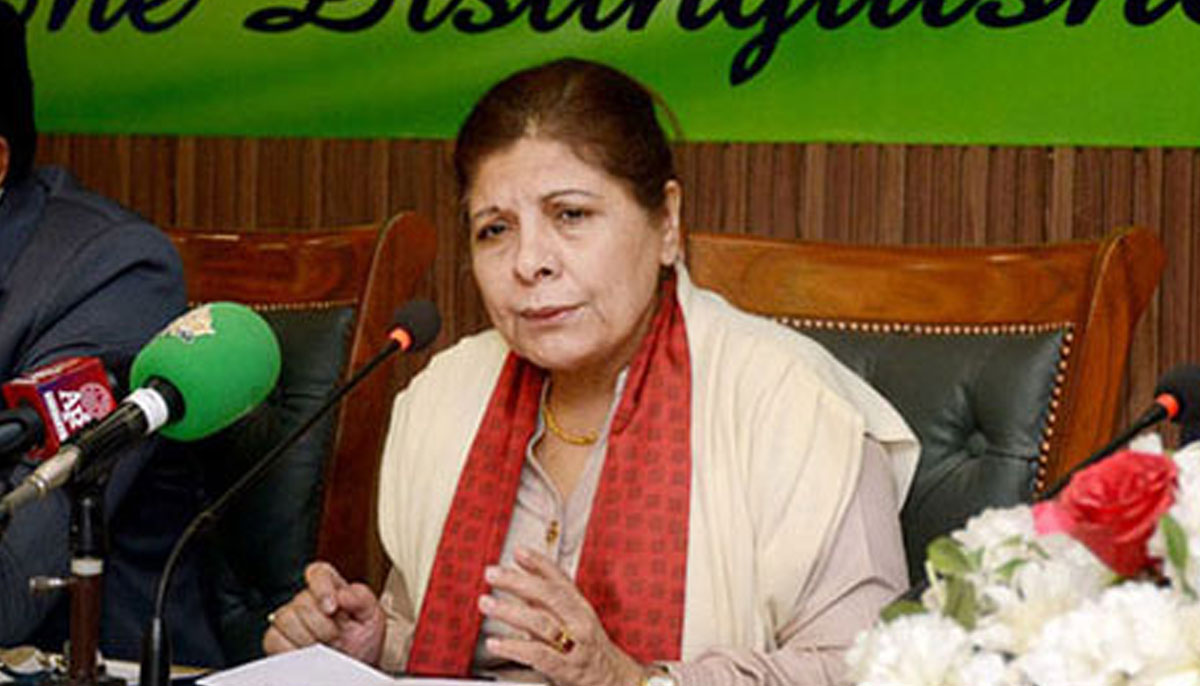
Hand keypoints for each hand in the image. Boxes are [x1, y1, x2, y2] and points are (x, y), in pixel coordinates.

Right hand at [262, 561, 385, 665]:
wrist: (356, 664)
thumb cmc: (363, 639)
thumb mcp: (372, 616)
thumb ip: (362, 598)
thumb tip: (343, 594)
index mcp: (332, 587)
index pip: (318, 572)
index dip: (322, 588)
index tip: (332, 608)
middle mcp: (308, 600)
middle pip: (301, 601)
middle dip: (321, 624)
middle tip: (336, 636)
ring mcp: (291, 618)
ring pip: (285, 619)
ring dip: (308, 638)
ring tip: (325, 647)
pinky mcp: (278, 639)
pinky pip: (274, 639)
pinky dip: (291, 649)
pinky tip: (308, 654)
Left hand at [480, 547, 644, 685]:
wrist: (613, 680)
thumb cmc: (587, 648)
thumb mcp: (571, 619)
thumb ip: (544, 600)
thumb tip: (518, 574)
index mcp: (580, 606)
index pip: (560, 578)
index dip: (539, 562)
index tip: (518, 551)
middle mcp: (579, 621)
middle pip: (549, 595)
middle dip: (518, 581)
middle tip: (492, 574)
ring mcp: (575, 645)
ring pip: (541, 623)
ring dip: (510, 611)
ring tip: (487, 603)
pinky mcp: (567, 669)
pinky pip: (538, 655)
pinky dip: (514, 647)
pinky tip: (495, 643)